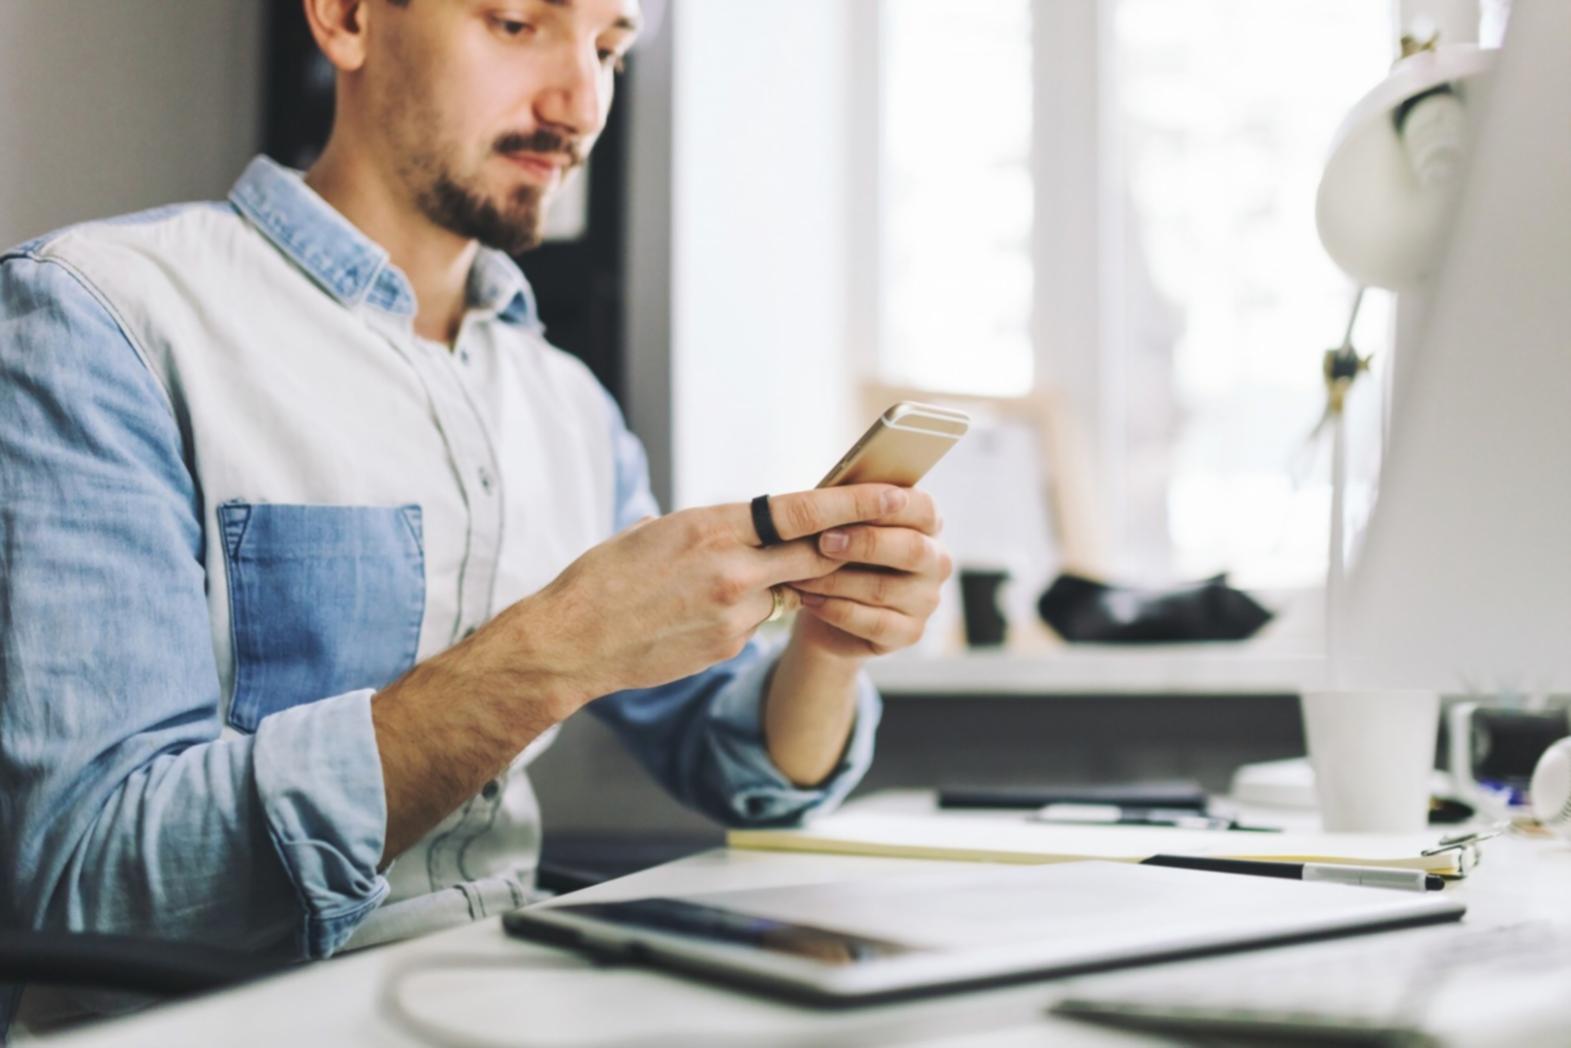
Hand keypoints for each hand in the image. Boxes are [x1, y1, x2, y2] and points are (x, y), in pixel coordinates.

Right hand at [490, 483, 913, 709]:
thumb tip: (733, 524)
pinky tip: (699, 616)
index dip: (852, 503)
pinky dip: (743, 614)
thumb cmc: (604, 577)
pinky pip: (755, 623)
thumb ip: (704, 527)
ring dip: (776, 583)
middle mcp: (732, 567)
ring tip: (723, 582)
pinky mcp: (729, 644)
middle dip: (846, 544)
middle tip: (882, 533)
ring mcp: (734, 610)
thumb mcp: (653, 532)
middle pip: (813, 552)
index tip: (892, 494)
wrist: (574, 639)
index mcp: (713, 525)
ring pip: (784, 591)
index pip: (801, 510)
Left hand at [787, 488, 950, 659]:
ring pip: (884, 589)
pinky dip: (837, 610)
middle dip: (864, 544)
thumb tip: (833, 491)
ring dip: (836, 581)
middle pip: (912, 549)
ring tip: (800, 574)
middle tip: (823, 542)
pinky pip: (875, 623)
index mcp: (926, 524)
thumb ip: (847, 506)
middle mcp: (935, 561)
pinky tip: (809, 601)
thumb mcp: (841, 524)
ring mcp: (927, 600)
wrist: (828, 608)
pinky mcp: (911, 632)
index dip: (887, 505)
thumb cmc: (837, 553)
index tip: (846, 504)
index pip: (923, 508)